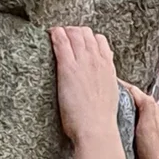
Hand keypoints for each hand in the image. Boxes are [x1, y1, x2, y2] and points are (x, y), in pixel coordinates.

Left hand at [50, 22, 123, 149]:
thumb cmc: (101, 118)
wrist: (96, 128)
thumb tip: (103, 72)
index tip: (79, 40)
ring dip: (64, 30)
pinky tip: (48, 33)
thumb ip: (106, 78)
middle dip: (74, 31)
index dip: (88, 37)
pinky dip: (55, 34)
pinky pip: (61, 43)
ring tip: (54, 33)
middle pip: (86, 33)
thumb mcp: (110, 93)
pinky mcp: (68, 68)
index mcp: (108, 67)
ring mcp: (83, 62)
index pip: (99, 40)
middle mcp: (97, 60)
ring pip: (74, 33)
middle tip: (63, 35)